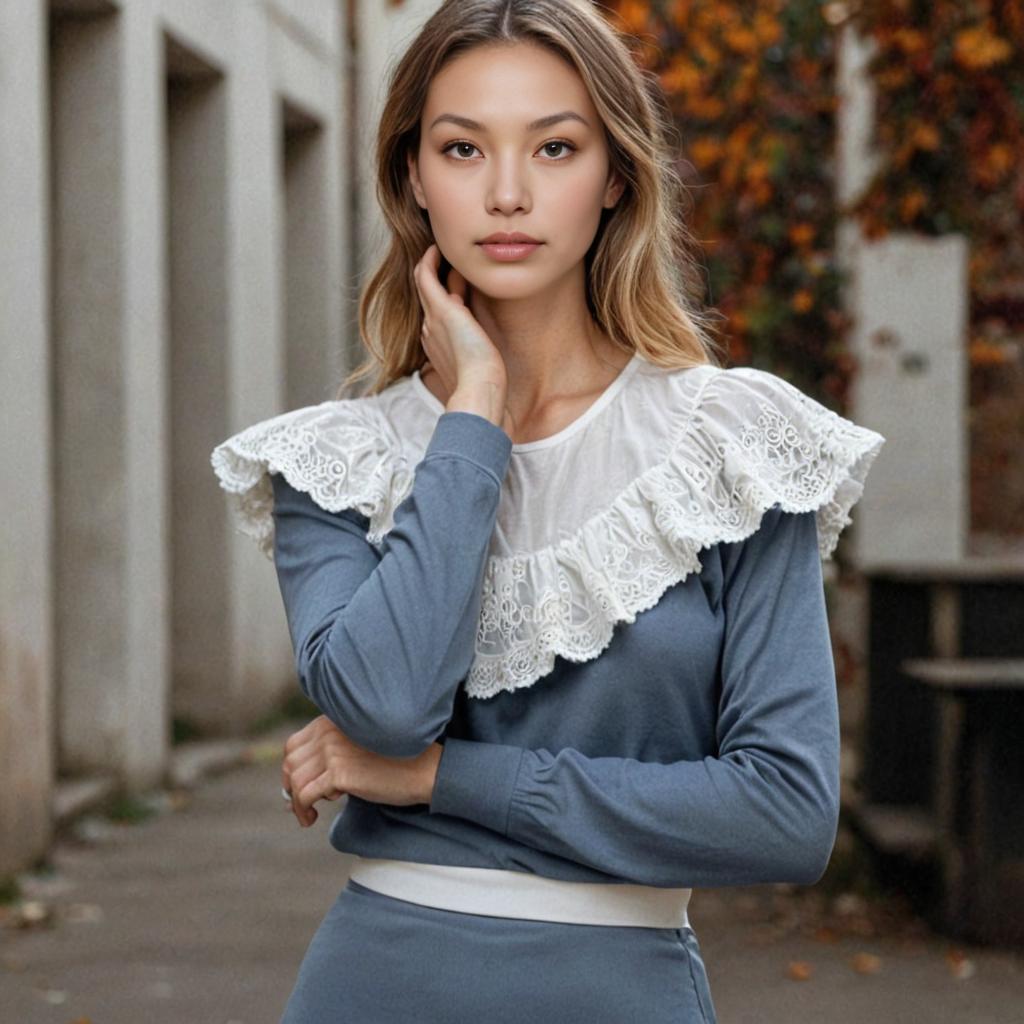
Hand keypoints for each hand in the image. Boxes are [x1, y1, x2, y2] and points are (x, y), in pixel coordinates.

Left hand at [281, 716, 442, 826]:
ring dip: (296, 803)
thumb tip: (292, 787)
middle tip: (301, 804)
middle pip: (290, 762)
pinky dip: (303, 810)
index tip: (297, 787)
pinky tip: (312, 819)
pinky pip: (305, 795)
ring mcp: (333, 751)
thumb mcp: (357, 746)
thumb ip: (329, 755)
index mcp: (332, 720)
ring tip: (308, 816)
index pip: (293, 744)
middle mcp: (329, 731)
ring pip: (295, 781)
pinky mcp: (339, 773)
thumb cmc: (394, 760)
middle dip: (290, 786)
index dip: (292, 769)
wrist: (422, 769)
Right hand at [413, 244, 507, 397]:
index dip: (449, 295)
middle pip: (430, 295)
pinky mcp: (440, 308)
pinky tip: (436, 248)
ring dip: (433, 265)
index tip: (461, 285)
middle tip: (449, 259)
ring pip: (425, 283)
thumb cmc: (484, 382)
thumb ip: (476, 352)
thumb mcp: (479, 365)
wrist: (479, 387)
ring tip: (442, 249)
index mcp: (438, 345)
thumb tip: (484, 345)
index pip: (439, 313)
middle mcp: (430, 330)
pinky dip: (428, 260)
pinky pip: (425, 275)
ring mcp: (431, 318)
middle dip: (438, 277)